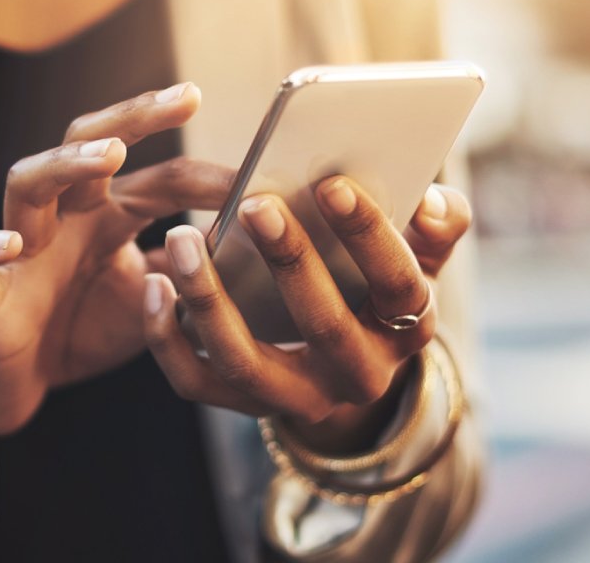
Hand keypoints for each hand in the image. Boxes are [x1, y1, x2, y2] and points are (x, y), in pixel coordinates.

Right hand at [0, 83, 234, 472]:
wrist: (15, 384)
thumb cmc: (82, 327)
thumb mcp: (153, 299)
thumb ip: (192, 271)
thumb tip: (257, 250)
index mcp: (107, 213)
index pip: (161, 177)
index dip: (209, 176)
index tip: (262, 174)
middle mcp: (63, 216)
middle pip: (88, 143)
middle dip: (134, 116)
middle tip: (184, 96)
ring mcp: (18, 247)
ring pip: (27, 182)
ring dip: (66, 163)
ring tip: (109, 155)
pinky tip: (10, 244)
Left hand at [142, 176, 471, 451]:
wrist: (346, 362)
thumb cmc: (376, 285)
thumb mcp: (418, 259)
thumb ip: (437, 226)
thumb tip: (436, 201)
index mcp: (405, 330)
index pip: (397, 285)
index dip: (369, 236)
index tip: (333, 184)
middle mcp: (356, 376)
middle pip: (323, 325)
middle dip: (290, 261)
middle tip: (255, 202)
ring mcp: (297, 398)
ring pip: (246, 362)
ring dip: (210, 299)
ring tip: (182, 238)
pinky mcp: (243, 405)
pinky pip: (196, 382)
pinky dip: (167, 337)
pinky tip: (153, 283)